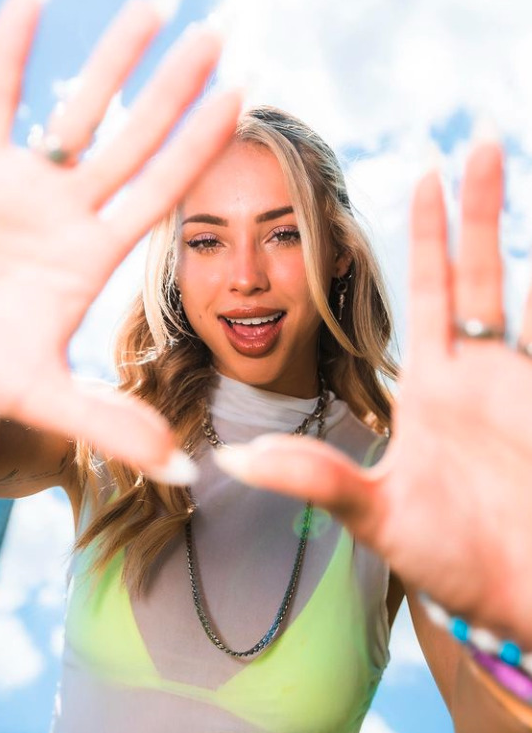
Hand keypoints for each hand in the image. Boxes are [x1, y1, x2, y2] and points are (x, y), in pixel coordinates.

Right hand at [0, 0, 241, 472]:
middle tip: (219, 29)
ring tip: (152, 3)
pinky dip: (12, 46)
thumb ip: (113, 427)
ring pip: (75, 107)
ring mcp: (25, 185)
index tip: (240, 96)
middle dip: (174, 87)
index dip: (197, 145)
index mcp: (94, 255)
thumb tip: (188, 472)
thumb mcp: (45, 400)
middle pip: (133, 137)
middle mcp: (71, 212)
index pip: (160, 190)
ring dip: (110, 57)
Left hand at [215, 142, 531, 646]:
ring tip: (501, 155)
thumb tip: (229, 457)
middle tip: (477, 139)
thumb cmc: (457, 561)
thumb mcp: (379, 515)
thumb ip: (314, 477)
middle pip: (474, 270)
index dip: (426, 236)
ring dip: (511, 226)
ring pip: (515, 287)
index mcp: (432, 386)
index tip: (422, 177)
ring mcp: (517, 381)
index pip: (425, 292)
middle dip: (473, 207)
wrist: (522, 593)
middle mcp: (475, 372)